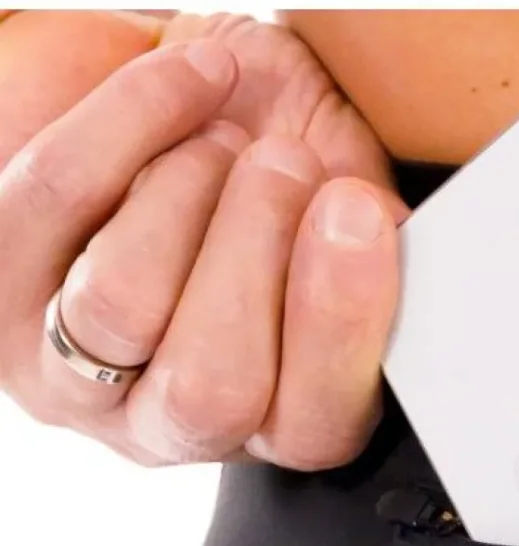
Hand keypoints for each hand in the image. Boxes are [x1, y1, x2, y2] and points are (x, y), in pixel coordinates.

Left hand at [0, 10, 409, 469]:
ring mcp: (73, 374)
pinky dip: (131, 117)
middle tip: (284, 164)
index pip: (315, 423)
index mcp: (276, 421)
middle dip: (254, 253)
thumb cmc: (270, 159)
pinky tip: (189, 80)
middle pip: (212, 388)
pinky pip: (56, 198)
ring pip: (121, 306)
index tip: (355, 211)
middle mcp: (170, 425)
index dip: (339, 321)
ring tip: (225, 139)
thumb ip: (379, 240)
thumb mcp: (345, 202)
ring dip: (184, 192)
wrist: (178, 107)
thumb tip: (395, 241)